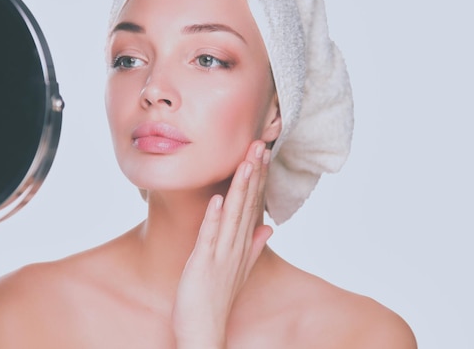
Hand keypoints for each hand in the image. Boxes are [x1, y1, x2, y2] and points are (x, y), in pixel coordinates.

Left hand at [172, 140, 272, 348]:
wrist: (205, 328)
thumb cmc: (217, 296)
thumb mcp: (240, 269)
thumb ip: (255, 246)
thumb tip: (269, 228)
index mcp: (243, 245)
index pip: (254, 205)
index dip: (259, 178)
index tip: (263, 154)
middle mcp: (237, 246)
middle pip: (248, 204)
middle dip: (254, 174)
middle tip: (260, 145)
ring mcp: (222, 255)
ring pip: (233, 216)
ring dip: (240, 189)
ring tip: (247, 163)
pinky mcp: (204, 263)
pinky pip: (210, 237)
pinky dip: (214, 218)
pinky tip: (217, 198)